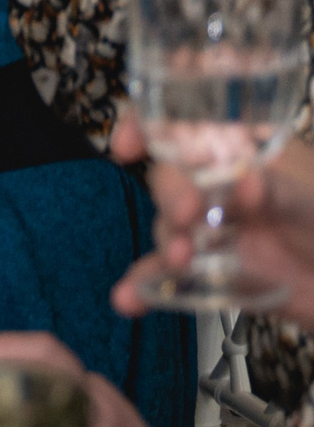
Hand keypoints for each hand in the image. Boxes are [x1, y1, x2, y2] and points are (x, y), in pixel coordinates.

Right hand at [110, 117, 313, 323]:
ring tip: (181, 262)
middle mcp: (219, 188)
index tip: (131, 147)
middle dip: (171, 195)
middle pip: (171, 179)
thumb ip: (281, 191)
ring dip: (167, 242)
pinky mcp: (208, 271)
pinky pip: (168, 276)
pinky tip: (130, 299)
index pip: (186, 126)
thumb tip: (246, 180)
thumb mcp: (313, 204)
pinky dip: (146, 286)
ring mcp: (212, 231)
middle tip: (187, 215)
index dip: (147, 128)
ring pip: (170, 228)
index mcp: (244, 155)